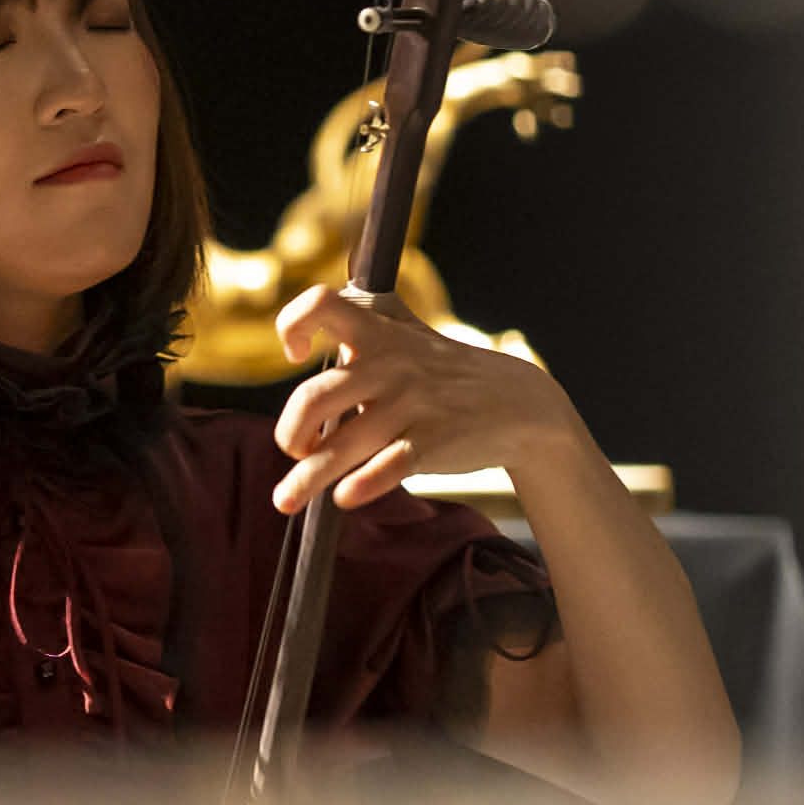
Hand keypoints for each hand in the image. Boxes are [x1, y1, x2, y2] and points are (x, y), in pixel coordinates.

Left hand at [269, 286, 589, 513]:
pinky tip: (344, 498)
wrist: (518, 402)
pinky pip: (388, 468)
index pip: (321, 304)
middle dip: (290, 433)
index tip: (296, 354)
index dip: (293, 324)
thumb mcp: (407, 328)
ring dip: (305, 479)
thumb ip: (364, 316)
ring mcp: (411, 405)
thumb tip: (312, 311)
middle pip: (312, 398)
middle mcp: (389, 364)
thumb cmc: (446, 368)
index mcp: (378, 331)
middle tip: (294, 449)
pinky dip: (361, 486)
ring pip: (341, 446)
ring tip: (285, 500)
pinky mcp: (433, 442)